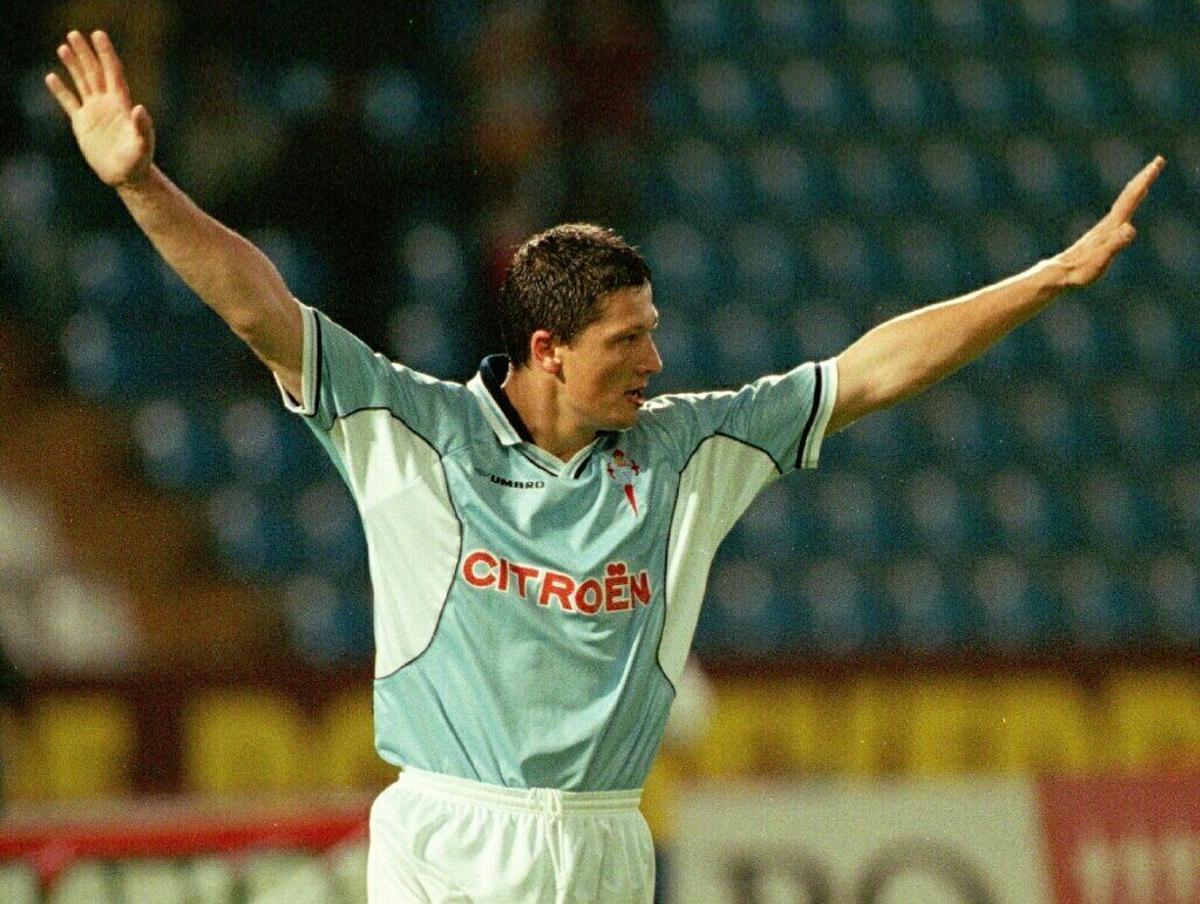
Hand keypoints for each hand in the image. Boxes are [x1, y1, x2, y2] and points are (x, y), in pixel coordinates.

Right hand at [45, 30, 154, 188]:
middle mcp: (107, 104)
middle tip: (74, 34)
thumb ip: (142, 126)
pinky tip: (51, 77)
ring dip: (73, 65)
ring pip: (82, 82)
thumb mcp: (143, 144)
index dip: (106, 54)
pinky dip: (60, 91)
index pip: (113, 72)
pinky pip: (69, 103)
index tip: (99, 35)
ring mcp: (94, 112)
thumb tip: (139, 108)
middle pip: (94, 72)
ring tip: (63, 46)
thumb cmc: (139, 161)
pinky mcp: (83, 124)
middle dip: (85, 53)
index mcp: (121, 104)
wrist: (127, 177)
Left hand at [1054, 155, 1163, 287]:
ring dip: (1136, 189)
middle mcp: (1108, 224)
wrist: (1058, 275)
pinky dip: (1127, 204)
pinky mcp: (1100, 236)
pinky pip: (1119, 214)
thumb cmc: (1080, 270)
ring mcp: (1103, 229)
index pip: (1131, 198)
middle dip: (1144, 178)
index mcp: (1111, 226)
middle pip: (1128, 196)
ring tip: (1146, 179)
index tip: (1157, 162)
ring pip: (1123, 203)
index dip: (1144, 181)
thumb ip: (1115, 244)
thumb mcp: (1100, 259)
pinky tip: (1127, 207)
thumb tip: (1130, 227)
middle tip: (1158, 161)